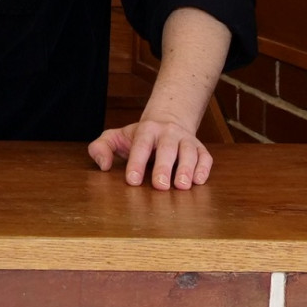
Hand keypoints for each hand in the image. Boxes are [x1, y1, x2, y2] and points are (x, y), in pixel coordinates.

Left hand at [89, 113, 211, 189]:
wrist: (168, 120)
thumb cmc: (139, 137)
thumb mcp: (116, 137)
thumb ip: (101, 147)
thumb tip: (103, 165)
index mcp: (146, 130)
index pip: (141, 144)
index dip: (136, 161)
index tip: (133, 180)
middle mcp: (168, 132)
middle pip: (167, 148)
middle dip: (164, 167)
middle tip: (160, 186)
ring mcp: (186, 140)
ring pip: (189, 151)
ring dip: (187, 168)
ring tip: (182, 186)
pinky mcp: (200, 149)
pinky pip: (205, 157)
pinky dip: (203, 168)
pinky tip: (198, 181)